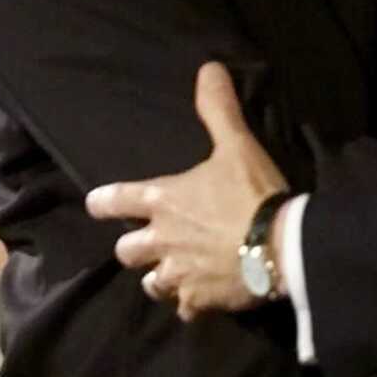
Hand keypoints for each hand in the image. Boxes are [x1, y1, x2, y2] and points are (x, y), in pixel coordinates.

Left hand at [86, 64, 288, 319]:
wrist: (280, 245)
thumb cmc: (251, 191)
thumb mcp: (236, 144)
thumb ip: (218, 109)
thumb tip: (208, 67)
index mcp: (163, 200)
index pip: (116, 201)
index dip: (103, 202)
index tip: (96, 204)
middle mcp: (161, 241)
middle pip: (126, 252)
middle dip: (133, 247)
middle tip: (147, 243)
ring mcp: (178, 275)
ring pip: (151, 284)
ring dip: (158, 278)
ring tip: (171, 273)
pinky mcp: (199, 301)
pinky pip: (184, 309)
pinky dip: (190, 304)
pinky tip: (200, 299)